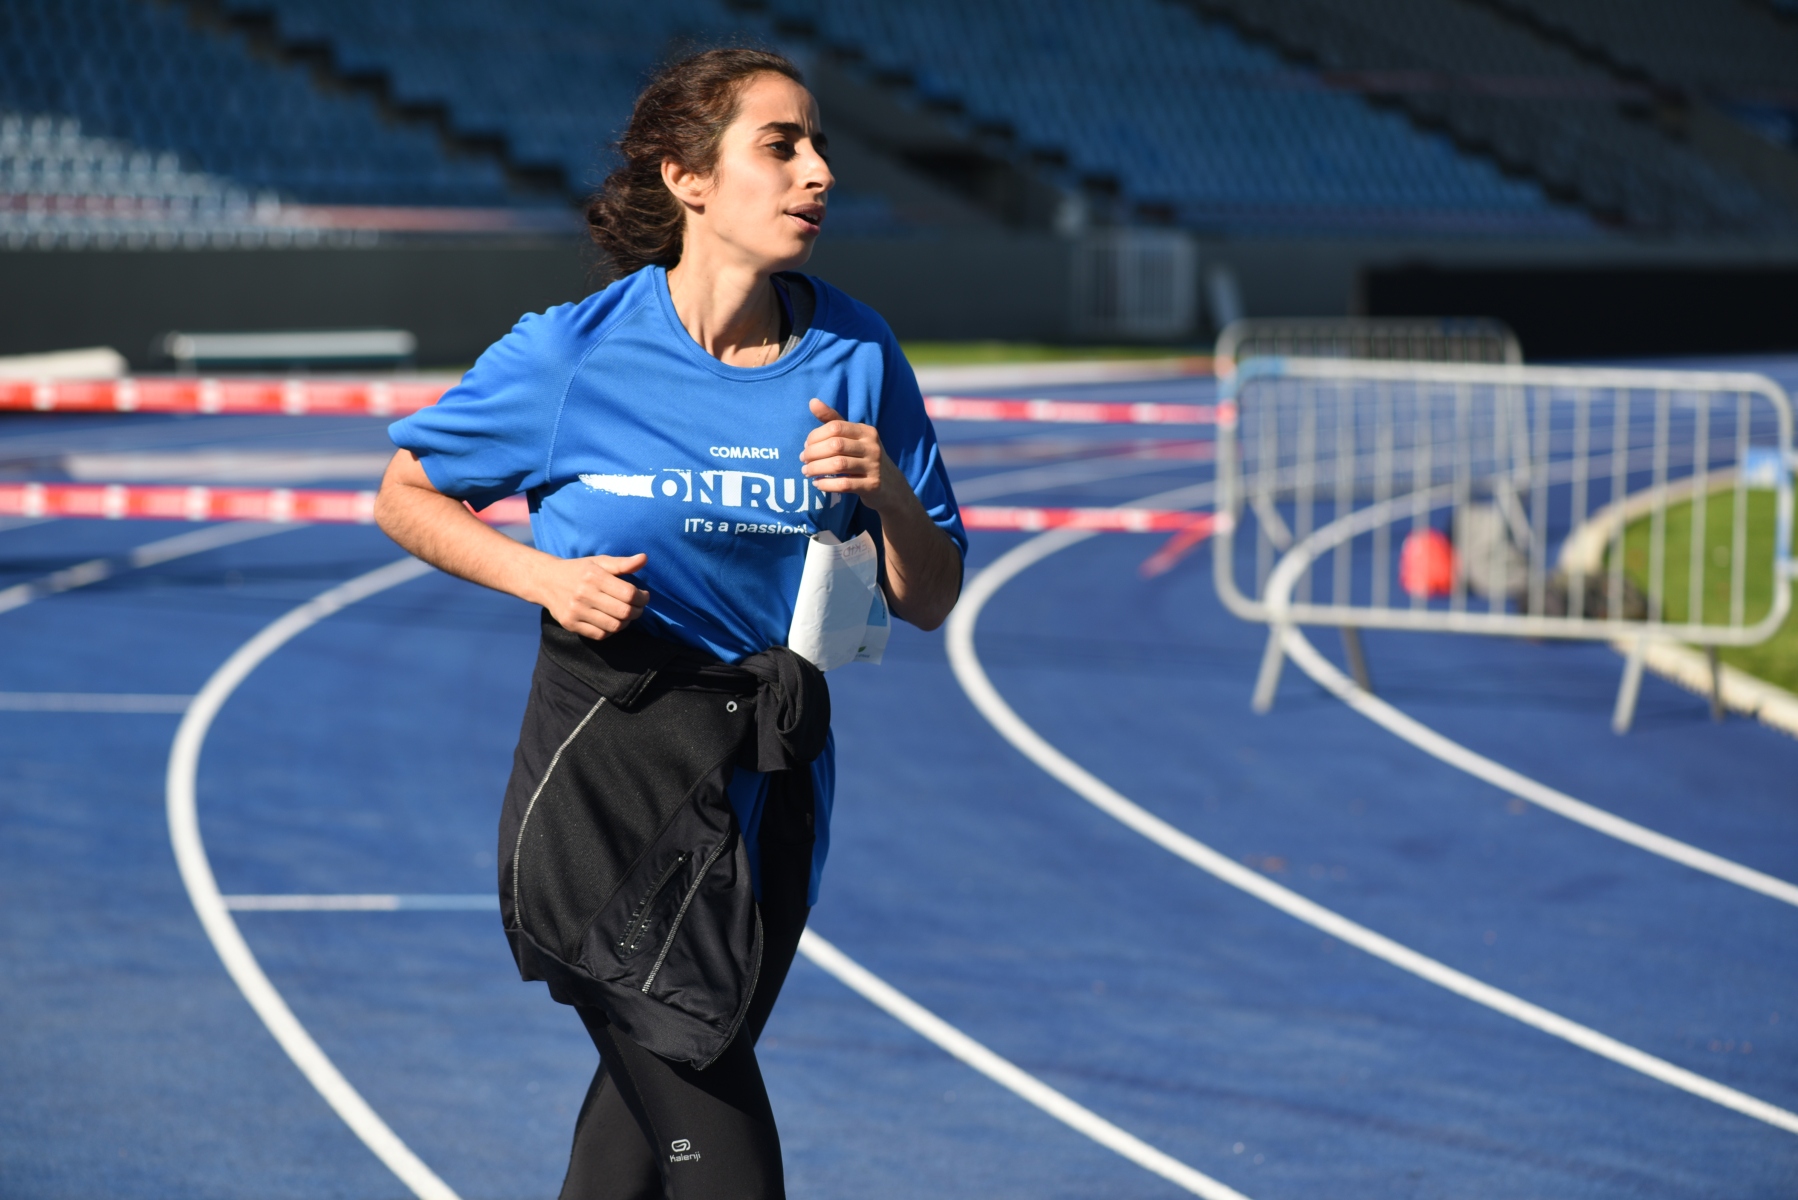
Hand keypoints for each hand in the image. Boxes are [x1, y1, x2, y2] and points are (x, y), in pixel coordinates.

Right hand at [535, 552, 649, 639]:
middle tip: (638, 607)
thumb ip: (622, 563)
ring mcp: (576, 611)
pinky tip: (611, 621)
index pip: (628, 593)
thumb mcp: (599, 562)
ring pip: (613, 626)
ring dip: (626, 622)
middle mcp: (584, 594)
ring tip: (626, 615)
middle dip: (638, 611)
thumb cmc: (578, 570)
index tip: (644, 596)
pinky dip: (611, 631)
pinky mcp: (570, 624)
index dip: (642, 597)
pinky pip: (600, 635)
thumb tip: (644, 558)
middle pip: (623, 612)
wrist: (545, 580)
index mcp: (594, 576)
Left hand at [800, 399, 906, 511]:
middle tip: (803, 460)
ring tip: (807, 472)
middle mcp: (872, 446)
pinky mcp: (872, 486)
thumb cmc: (865, 457)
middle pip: (835, 445)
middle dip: (813, 453)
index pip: (835, 427)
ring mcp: (874, 467)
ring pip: (838, 465)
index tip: (806, 446)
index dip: (815, 436)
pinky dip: (827, 484)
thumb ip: (833, 421)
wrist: (891, 486)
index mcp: (866, 431)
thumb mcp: (853, 437)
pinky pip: (845, 484)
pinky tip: (818, 484)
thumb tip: (812, 402)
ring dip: (817, 469)